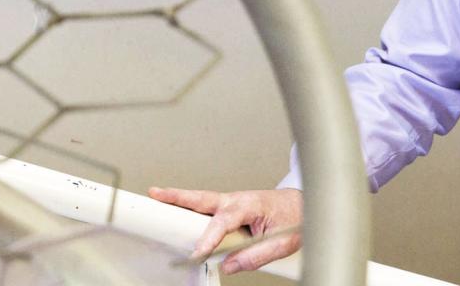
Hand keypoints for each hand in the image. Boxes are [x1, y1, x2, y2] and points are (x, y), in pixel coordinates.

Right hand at [148, 186, 302, 275]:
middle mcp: (237, 200)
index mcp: (250, 205)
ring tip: (157, 196)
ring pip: (202, 200)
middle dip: (178, 197)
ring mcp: (231, 201)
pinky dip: (190, 207)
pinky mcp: (229, 207)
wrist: (304, 204)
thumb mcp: (282, 243)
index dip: (209, 238)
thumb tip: (230, 265)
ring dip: (180, 198)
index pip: (224, 222)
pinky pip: (207, 208)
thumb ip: (256, 256)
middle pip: (203, 198)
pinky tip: (178, 210)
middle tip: (155, 194)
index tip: (198, 253)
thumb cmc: (294, 218)